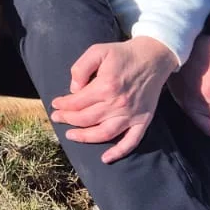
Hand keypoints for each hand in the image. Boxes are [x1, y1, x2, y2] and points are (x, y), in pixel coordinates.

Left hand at [49, 36, 178, 163]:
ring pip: (104, 133)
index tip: (56, 105)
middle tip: (57, 118)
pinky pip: (131, 141)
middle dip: (68, 120)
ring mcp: (132, 114)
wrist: (153, 57)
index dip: (64, 105)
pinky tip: (105, 158)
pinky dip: (119, 152)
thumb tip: (74, 89)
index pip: (78, 102)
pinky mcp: (143, 120)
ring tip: (71, 135)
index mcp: (106, 86)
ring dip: (85, 137)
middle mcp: (118, 103)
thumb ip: (81, 68)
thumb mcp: (98, 51)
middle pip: (87, 119)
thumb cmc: (123, 54)